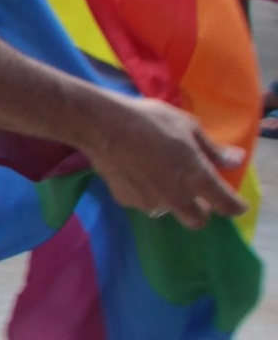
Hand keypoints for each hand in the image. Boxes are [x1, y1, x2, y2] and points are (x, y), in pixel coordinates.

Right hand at [82, 94, 247, 227]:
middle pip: (198, 220)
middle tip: (195, 190)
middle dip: (201, 210)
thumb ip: (213, 149)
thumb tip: (236, 160)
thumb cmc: (150, 120)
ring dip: (171, 199)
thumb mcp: (188, 126)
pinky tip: (137, 171)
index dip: (236, 206)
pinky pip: (145, 202)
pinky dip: (147, 192)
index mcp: (196, 178)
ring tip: (159, 174)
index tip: (237, 204)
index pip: (226, 205)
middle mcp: (177, 198)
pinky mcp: (128, 201)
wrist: (102, 126)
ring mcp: (150, 202)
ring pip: (169, 210)